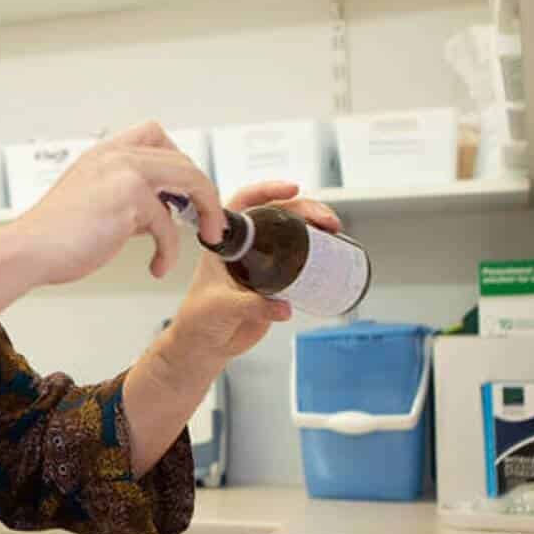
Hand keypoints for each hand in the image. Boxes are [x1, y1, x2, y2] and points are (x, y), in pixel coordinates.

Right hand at [3, 121, 224, 285]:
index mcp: (104, 154)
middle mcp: (115, 156)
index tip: (184, 192)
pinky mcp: (130, 198)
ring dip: (207, 210)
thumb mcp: (92, 204)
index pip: (154, 134)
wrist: (28, 251)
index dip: (178, 159)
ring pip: (190, 179)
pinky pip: (169, 225)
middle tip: (207, 219)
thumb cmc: (51, 237)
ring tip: (208, 235)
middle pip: (182, 158)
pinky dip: (170, 251)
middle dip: (203, 191)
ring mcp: (124, 172)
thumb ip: (123, 199)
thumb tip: (156, 215)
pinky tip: (158, 265)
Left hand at [167, 181, 341, 359]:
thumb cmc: (199, 319)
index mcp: (225, 242)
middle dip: (305, 209)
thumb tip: (284, 306)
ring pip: (293, 232)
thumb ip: (252, 306)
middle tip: (326, 220)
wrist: (207, 344)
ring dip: (316, 226)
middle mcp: (246, 246)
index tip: (293, 189)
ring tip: (334, 230)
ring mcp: (264, 261)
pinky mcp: (278, 281)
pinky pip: (301, 259)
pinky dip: (319, 251)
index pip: (245, 202)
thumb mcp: (222, 307)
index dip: (268, 190)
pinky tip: (333, 251)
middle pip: (278, 213)